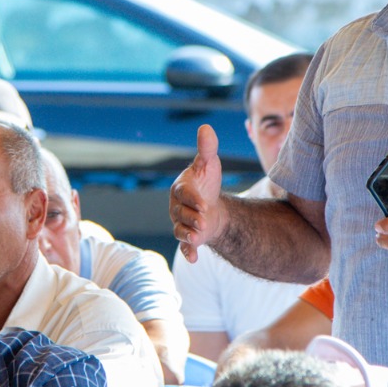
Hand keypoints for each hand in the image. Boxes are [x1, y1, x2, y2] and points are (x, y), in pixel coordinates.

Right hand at [170, 125, 224, 262]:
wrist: (210, 206)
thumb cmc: (206, 183)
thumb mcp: (209, 164)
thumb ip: (207, 148)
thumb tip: (205, 127)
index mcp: (180, 189)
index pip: (184, 194)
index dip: (192, 199)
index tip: (203, 203)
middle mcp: (177, 208)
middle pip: (181, 214)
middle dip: (192, 218)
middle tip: (203, 220)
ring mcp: (181, 224)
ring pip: (181, 230)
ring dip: (189, 235)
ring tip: (199, 235)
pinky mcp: (188, 238)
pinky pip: (184, 246)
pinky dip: (188, 252)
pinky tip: (194, 258)